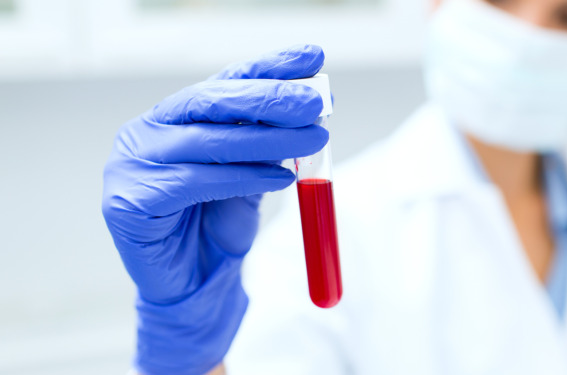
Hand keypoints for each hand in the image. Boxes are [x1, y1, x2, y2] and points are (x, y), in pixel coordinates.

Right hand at [102, 44, 327, 374]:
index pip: (226, 82)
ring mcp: (132, 163)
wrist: (189, 286)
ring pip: (208, 141)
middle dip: (270, 98)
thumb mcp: (251, 175)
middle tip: (314, 99)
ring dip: (269, 139)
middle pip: (212, 102)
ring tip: (315, 137)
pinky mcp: (128, 201)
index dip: (270, 67)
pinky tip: (282, 178)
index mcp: (177, 117)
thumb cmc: (217, 226)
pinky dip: (245, 178)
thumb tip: (313, 109)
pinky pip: (196, 182)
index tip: (312, 56)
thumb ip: (269, 145)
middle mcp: (149, 131)